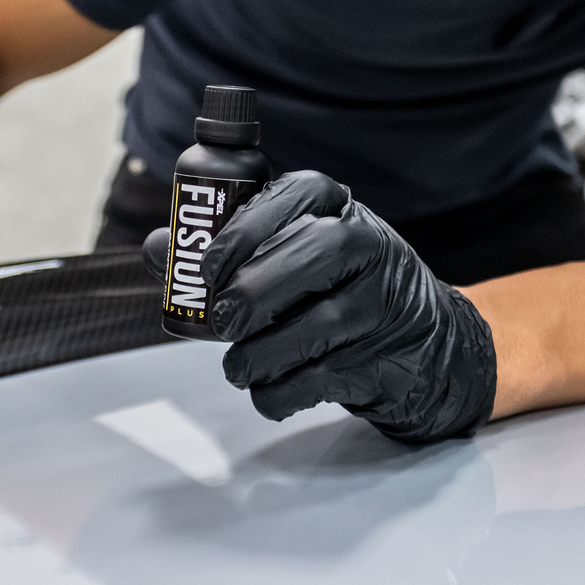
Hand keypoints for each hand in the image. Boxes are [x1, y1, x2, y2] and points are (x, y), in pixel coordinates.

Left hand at [143, 171, 497, 442]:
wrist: (427, 347)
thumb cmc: (338, 292)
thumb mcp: (292, 258)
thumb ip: (224, 254)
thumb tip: (158, 250)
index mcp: (339, 210)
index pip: (298, 193)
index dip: (245, 227)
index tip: (207, 266)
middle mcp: (370, 246)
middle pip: (314, 254)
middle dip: (252, 291)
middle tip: (219, 321)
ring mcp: (387, 303)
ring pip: (320, 322)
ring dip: (261, 353)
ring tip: (237, 366)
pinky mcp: (389, 358)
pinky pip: (324, 377)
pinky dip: (282, 391)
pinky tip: (267, 391)